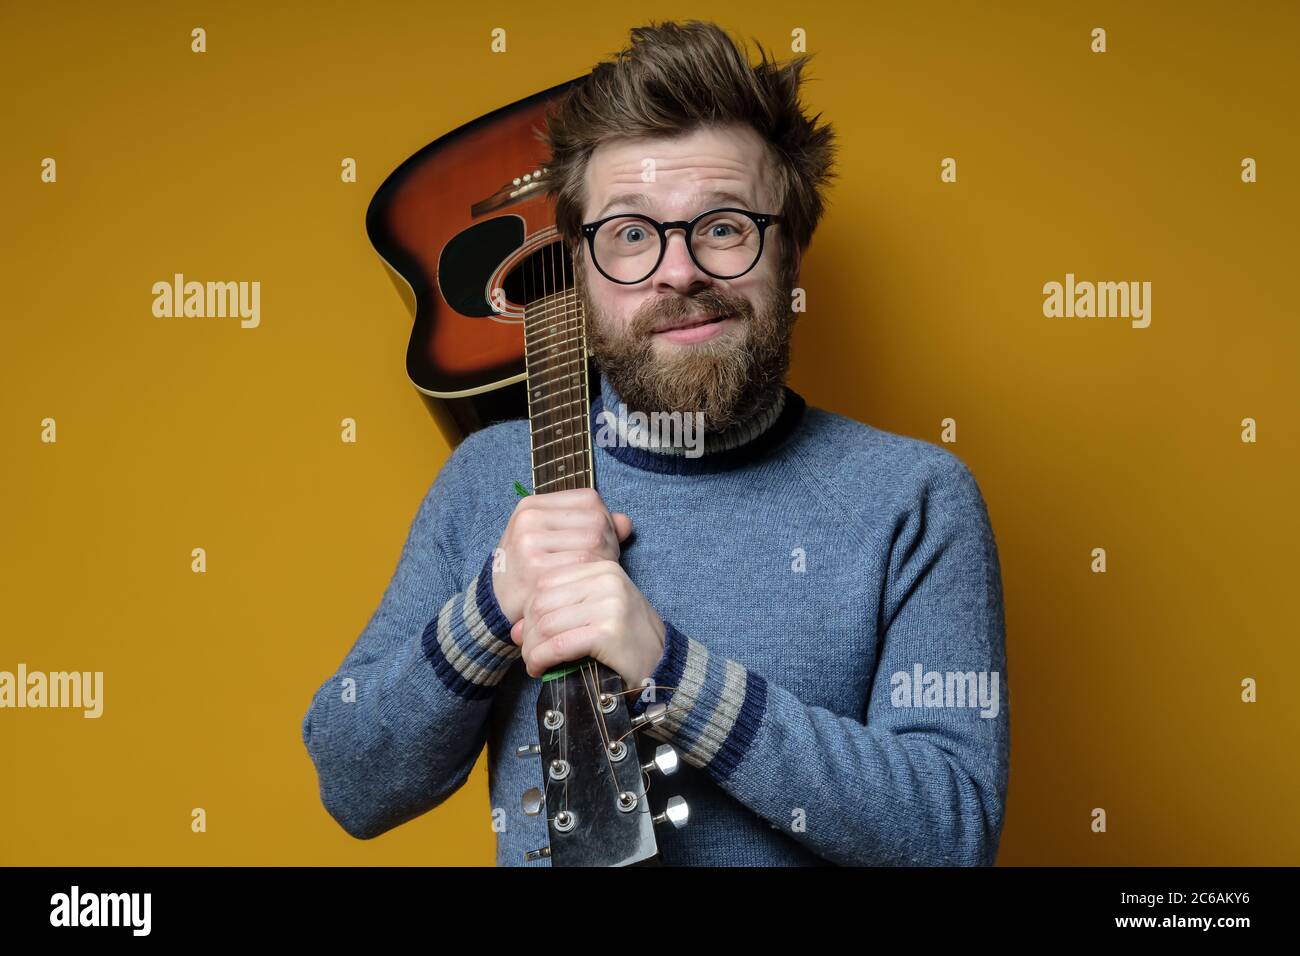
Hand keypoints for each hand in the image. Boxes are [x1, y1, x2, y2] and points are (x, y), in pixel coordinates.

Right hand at [491, 488, 631, 624]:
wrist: (496, 604)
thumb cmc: (530, 569)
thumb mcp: (551, 539)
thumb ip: (589, 525)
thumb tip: (626, 522)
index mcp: (531, 506)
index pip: (590, 499)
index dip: (605, 520)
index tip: (600, 542)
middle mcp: (528, 519)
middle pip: (596, 520)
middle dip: (609, 543)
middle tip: (602, 563)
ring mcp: (530, 543)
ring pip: (594, 541)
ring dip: (605, 560)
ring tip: (594, 573)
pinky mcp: (537, 569)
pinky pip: (584, 565)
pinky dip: (593, 574)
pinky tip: (586, 584)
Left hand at [511, 559, 664, 690]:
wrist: (663, 664)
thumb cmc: (626, 641)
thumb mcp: (595, 614)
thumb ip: (560, 613)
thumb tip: (515, 629)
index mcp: (602, 568)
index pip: (545, 583)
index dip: (529, 612)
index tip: (530, 635)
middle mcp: (606, 580)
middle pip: (541, 603)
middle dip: (529, 633)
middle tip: (531, 655)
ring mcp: (609, 604)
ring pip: (546, 625)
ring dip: (532, 651)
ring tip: (536, 665)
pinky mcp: (608, 632)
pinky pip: (557, 645)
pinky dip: (541, 660)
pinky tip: (542, 670)